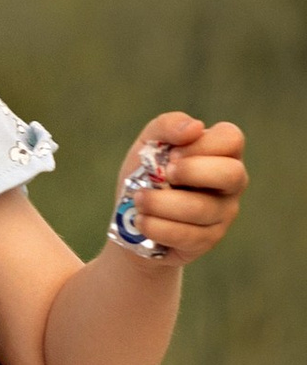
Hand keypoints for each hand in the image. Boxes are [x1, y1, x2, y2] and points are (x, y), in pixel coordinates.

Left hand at [113, 112, 246, 263]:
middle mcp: (231, 183)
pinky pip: (188, 235)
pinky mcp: (208, 239)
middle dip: (192, 172)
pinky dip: (158, 226)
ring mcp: (223, 213)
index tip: (172, 154)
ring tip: (139, 199)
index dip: (201, 144)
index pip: (231, 139)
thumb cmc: (146, 174)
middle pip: (232, 174)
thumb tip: (195, 127)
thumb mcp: (149, 143)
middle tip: (164, 174)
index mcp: (221, 152)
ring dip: (162, 203)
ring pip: (202, 209)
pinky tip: (141, 220)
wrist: (130, 220)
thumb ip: (169, 125)